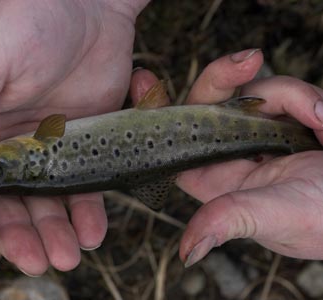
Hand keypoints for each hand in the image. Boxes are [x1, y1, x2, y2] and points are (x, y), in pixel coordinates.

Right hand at [0, 0, 149, 275]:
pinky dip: (86, 212)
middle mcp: (4, 142)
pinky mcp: (82, 143)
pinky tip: (93, 230)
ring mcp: (45, 147)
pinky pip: (82, 186)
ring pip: (43, 203)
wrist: (89, 3)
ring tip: (69, 256)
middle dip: (17, 236)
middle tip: (39, 261)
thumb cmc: (26, 20)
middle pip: (3, 204)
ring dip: (53, 232)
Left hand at [131, 49, 322, 266]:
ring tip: (321, 123)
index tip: (144, 83)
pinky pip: (288, 94)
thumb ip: (230, 219)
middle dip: (221, 77)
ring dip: (291, 98)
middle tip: (247, 62)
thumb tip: (187, 251)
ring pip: (253, 91)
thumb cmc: (319, 220)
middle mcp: (232, 151)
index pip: (176, 140)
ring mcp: (260, 132)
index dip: (156, 114)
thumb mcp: (273, 218)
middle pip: (208, 103)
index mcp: (216, 176)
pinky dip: (308, 102)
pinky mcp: (288, 118)